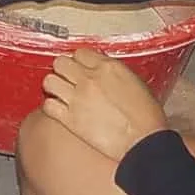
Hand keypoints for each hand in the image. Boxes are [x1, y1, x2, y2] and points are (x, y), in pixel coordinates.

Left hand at [41, 48, 167, 160]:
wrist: (143, 141)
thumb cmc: (146, 116)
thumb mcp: (134, 83)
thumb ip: (113, 74)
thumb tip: (101, 73)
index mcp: (108, 67)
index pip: (80, 53)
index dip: (79, 61)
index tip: (80, 68)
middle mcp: (89, 79)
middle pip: (60, 63)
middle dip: (63, 70)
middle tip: (67, 80)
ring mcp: (77, 98)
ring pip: (49, 81)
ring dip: (54, 87)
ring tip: (60, 94)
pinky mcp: (70, 119)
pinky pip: (47, 105)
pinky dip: (51, 107)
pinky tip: (60, 111)